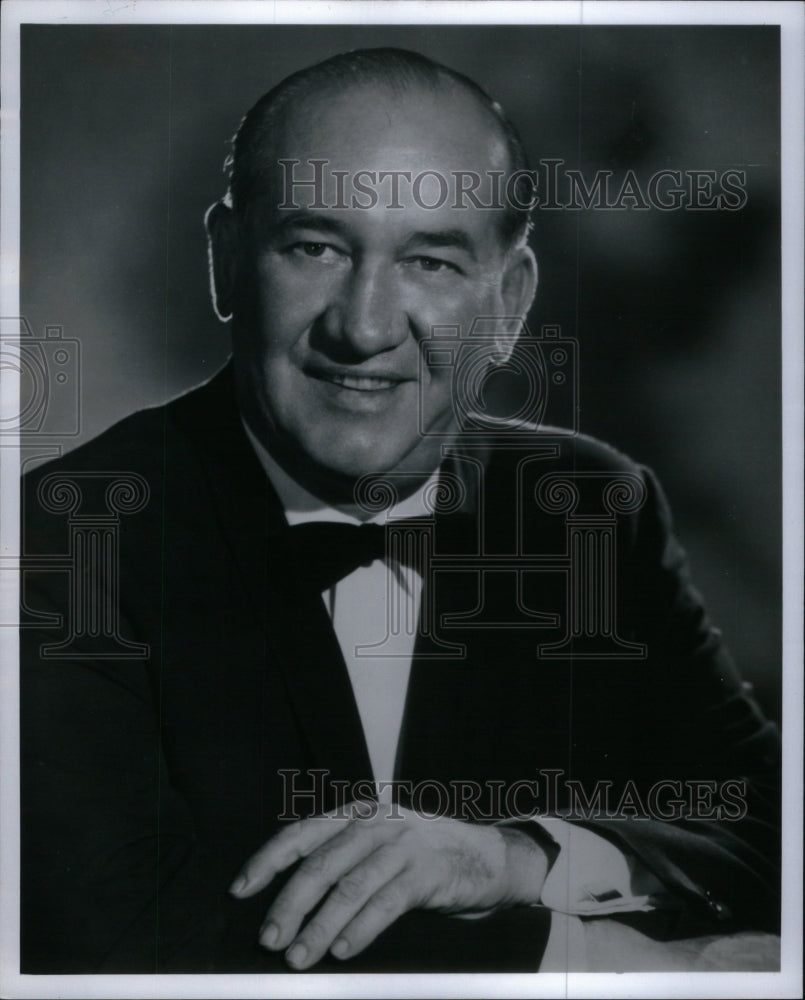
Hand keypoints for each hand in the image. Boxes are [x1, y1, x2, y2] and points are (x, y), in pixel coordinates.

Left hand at [229, 800, 549, 969]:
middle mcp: (375, 823)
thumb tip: (290, 903)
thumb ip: (342, 860)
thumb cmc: (422, 857)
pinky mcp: (426, 872)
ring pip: (350, 887)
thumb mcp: (379, 844)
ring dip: (320, 926)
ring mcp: (402, 845)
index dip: (267, 861)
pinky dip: (361, 929)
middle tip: (270, 939)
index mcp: (357, 813)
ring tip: (300, 956)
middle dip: (290, 905)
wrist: (487, 856)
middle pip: (321, 864)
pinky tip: (344, 951)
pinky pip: (386, 902)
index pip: (301, 834)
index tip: (241, 890)